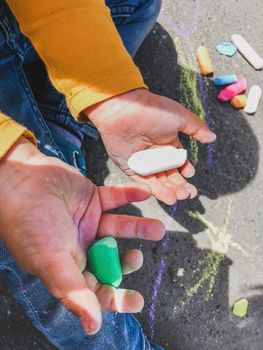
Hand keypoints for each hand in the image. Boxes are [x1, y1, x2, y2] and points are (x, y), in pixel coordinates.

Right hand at [0, 137, 163, 334]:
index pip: (97, 287)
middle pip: (112, 259)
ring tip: (157, 229)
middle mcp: (81, 245)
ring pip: (119, 228)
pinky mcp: (92, 198)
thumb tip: (92, 327)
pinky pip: (115, 198)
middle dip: (127, 262)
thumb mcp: (52, 262)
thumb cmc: (30, 223)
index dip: (117, 297)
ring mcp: (88, 221)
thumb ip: (74, 292)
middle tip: (136, 258)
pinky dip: (130, 195)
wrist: (22, 181)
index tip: (137, 300)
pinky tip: (143, 193)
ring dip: (139, 228)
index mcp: (69, 265)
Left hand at [85, 89, 215, 204]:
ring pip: (159, 181)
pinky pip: (144, 182)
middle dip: (180, 185)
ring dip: (170, 191)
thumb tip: (212, 137)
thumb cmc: (152, 111)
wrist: (124, 110)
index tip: (191, 175)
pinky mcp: (131, 168)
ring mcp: (143, 162)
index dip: (186, 170)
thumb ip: (197, 129)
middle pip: (170, 175)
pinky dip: (155, 191)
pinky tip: (167, 197)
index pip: (179, 162)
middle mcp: (156, 155)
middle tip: (188, 194)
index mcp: (168, 143)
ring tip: (179, 197)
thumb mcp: (180, 117)